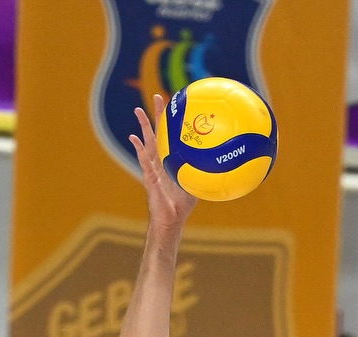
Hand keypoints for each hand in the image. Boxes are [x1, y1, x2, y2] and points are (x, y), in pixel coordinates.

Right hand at [129, 97, 197, 231]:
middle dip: (158, 114)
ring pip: (147, 141)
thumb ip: (206, 174)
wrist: (171, 219)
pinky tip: (133, 137)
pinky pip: (142, 159)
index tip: (178, 104)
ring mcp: (153, 166)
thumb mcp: (198, 185)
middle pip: (160, 132)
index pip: (174, 136)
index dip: (175, 122)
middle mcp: (161, 159)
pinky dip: (138, 148)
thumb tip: (224, 166)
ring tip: (138, 109)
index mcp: (172, 159)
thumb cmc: (183, 205)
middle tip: (158, 96)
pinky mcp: (148, 176)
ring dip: (143, 125)